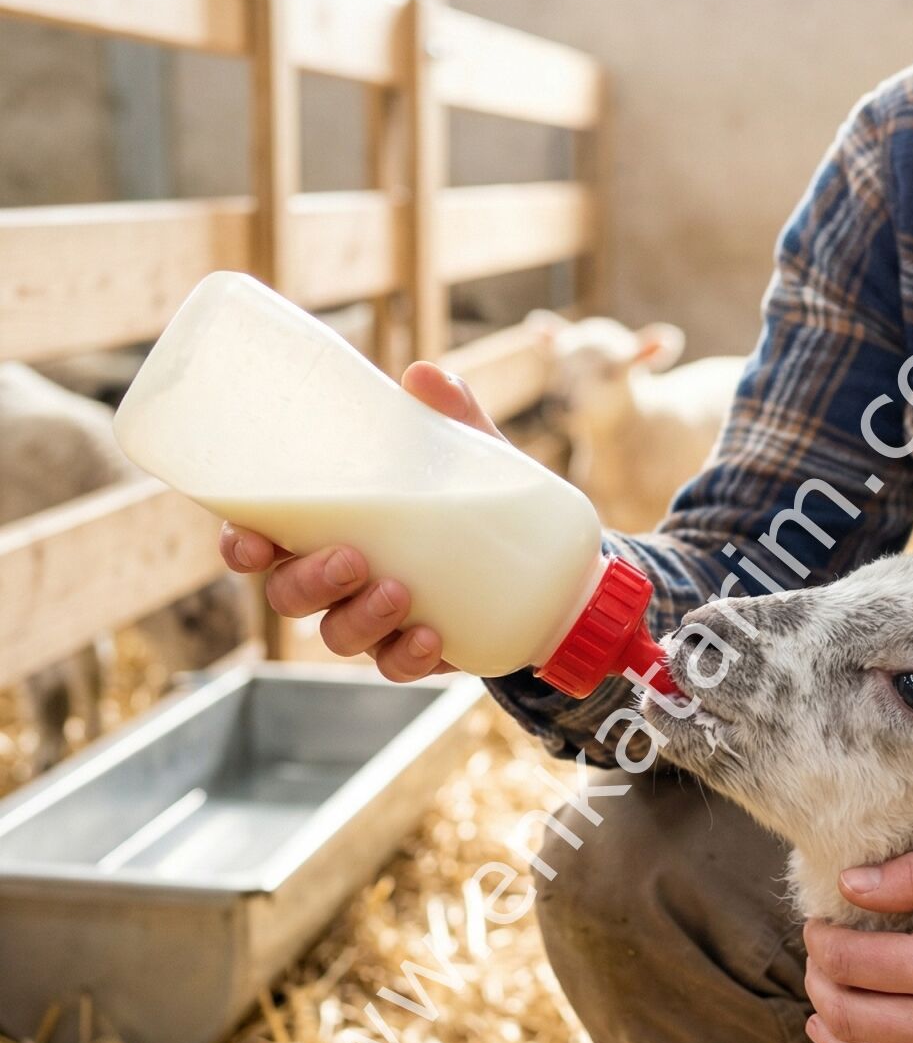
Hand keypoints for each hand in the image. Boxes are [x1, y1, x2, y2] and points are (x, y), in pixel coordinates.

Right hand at [219, 361, 504, 682]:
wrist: (542, 562)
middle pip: (287, 593)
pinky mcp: (411, 649)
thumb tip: (423, 377)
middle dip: (307, 581)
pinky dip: (406, 656)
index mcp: (325, 522)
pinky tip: (431, 636)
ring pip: (335, 634)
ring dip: (358, 618)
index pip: (258, 539)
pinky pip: (393, 665)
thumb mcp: (464, 449)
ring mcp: (371, 618)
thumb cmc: (473, 493)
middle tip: (351, 559)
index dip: (239, 545)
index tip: (250, 543)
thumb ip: (447, 413)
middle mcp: (336, 576)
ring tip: (400, 593)